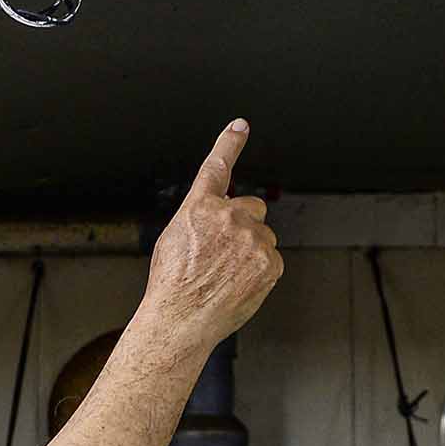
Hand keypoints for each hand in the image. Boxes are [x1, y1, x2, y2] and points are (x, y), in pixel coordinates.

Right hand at [140, 120, 282, 349]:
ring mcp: (252, 239)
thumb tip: (217, 220)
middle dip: (244, 224)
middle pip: (252, 208)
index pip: (217, 165)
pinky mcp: (270, 262)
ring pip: (263, 237)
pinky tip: (239, 283)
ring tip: (227, 274)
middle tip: (225, 252)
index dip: (230, 142)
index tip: (240, 126)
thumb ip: (200, 219)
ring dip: (251, 250)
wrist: (181, 319)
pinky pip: (272, 260)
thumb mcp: (173, 238)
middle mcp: (229, 217)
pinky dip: (260, 271)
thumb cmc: (172, 284)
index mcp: (200, 207)